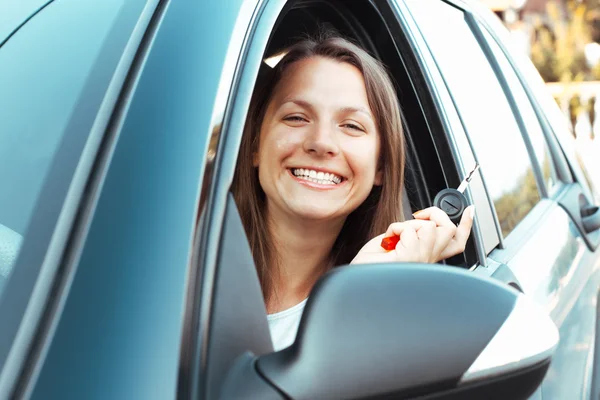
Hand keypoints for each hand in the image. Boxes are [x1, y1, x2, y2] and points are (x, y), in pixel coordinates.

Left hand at [350, 205, 474, 264]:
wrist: (355, 285)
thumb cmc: (369, 268)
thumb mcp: (393, 245)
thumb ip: (411, 234)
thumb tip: (420, 221)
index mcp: (426, 259)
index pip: (456, 242)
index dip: (467, 225)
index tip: (470, 210)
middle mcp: (427, 262)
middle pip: (449, 230)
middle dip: (434, 214)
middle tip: (417, 217)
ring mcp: (420, 260)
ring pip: (430, 227)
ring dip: (408, 225)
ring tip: (395, 237)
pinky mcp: (410, 258)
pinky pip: (410, 229)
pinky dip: (395, 229)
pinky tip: (388, 242)